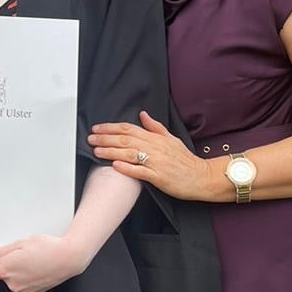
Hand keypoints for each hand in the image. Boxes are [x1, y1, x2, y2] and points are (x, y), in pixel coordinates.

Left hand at [0, 234, 88, 291]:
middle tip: (18, 253)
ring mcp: (24, 290)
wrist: (69, 257)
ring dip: (16, 271)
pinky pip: (23, 284)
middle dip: (4, 266)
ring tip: (30, 259)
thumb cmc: (47, 248)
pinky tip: (36, 266)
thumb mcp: (20, 243)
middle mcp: (13, 284)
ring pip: (12, 280)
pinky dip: (27, 276)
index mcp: (6, 270)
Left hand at [88, 111, 219, 201]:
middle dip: (106, 138)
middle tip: (90, 138)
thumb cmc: (185, 159)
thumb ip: (155, 127)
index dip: (111, 128)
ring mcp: (156, 163)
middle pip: (126, 140)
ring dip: (111, 151)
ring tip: (97, 150)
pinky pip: (140, 172)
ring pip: (130, 154)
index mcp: (156, 138)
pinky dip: (127, 168)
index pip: (129, 129)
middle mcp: (154, 148)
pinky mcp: (158, 177)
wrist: (200, 177)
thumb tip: (143, 114)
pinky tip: (115, 166)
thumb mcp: (172, 138)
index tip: (97, 128)